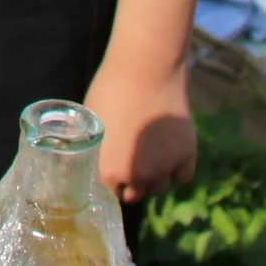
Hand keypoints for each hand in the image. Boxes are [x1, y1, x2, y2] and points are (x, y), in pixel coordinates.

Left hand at [84, 56, 197, 202]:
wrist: (145, 70)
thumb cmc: (111, 90)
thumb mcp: (92, 120)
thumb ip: (92, 145)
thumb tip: (78, 154)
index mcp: (110, 171)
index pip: (112, 192)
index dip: (113, 181)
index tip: (115, 171)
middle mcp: (139, 177)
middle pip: (137, 194)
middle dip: (133, 183)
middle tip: (132, 163)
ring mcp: (165, 167)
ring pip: (160, 187)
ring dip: (155, 178)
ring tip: (149, 155)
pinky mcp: (187, 154)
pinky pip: (182, 175)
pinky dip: (177, 168)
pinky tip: (169, 153)